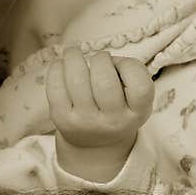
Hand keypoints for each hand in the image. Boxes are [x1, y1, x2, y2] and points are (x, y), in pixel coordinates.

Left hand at [47, 47, 154, 178]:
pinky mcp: (62, 119)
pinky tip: (61, 64)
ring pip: (77, 80)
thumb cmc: (119, 107)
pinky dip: (56, 68)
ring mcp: (85, 122)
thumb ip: (131, 73)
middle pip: (105, 81)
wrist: (94, 142)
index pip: (140, 87)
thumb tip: (103, 58)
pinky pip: (55, 87)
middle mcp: (112, 121)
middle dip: (100, 58)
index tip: (121, 64)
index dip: (130, 66)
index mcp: (137, 113)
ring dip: (74, 57)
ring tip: (74, 52)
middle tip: (99, 58)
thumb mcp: (136, 98)